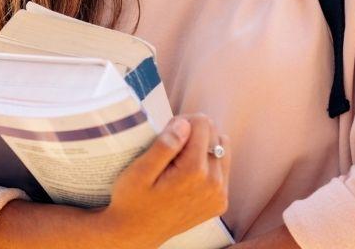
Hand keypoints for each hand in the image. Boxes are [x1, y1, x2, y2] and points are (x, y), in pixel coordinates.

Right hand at [93, 113, 230, 248]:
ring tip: (178, 161)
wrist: (136, 233)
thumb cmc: (132, 200)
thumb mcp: (139, 171)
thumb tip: (185, 124)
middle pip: (215, 135)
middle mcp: (214, 184)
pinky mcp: (220, 203)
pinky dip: (206, 165)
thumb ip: (164, 146)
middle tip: (169, 149)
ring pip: (222, 150)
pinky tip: (186, 175)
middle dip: (193, 134)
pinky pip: (222, 169)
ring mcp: (219, 195)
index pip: (203, 123)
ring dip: (202, 148)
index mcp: (194, 171)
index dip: (182, 122)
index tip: (167, 135)